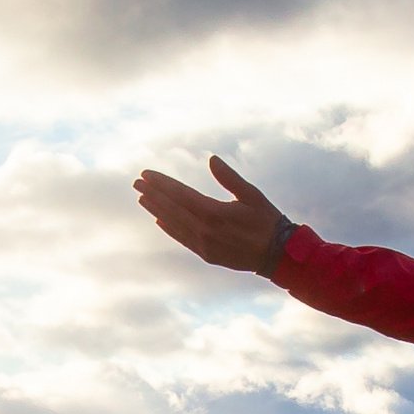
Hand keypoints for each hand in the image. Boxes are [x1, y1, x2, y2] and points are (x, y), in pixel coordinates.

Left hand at [131, 154, 301, 275]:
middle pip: (172, 208)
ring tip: (142, 198)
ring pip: (173, 224)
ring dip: (156, 209)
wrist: (277, 255)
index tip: (146, 174)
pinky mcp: (206, 254)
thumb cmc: (267, 221)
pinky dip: (170, 228)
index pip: (180, 194)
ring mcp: (203, 244)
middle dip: (153, 193)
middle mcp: (204, 230)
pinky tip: (159, 219)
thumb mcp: (252, 195)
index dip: (161, 183)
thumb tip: (212, 159)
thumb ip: (230, 178)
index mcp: (214, 212)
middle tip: (136, 182)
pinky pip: (182, 239)